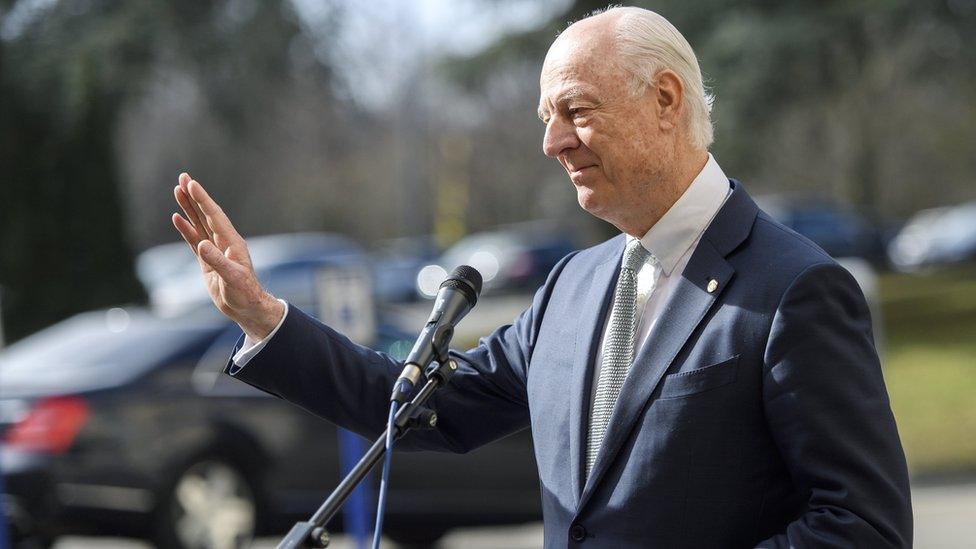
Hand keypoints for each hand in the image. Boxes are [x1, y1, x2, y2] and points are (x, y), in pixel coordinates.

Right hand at [171, 173, 284, 339]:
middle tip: (182, 177)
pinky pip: (194, 240)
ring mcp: (215, 250)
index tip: (192, 184)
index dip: (203, 200)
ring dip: (188, 208)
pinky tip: (177, 217)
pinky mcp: (208, 260)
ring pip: (199, 224)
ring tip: (177, 190)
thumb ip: (217, 261)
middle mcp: (224, 242)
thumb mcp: (232, 278)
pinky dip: (186, 228)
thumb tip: (201, 245)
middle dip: (194, 196)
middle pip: (206, 214)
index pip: (215, 216)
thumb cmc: (244, 293)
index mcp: (232, 243)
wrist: (247, 308)